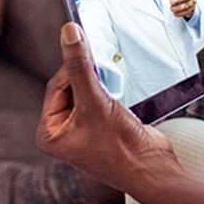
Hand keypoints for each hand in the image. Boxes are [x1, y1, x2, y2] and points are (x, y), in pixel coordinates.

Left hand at [37, 23, 180, 191]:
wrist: (154, 169)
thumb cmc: (120, 148)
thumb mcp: (96, 103)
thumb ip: (80, 67)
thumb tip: (69, 34)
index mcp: (50, 133)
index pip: (55, 86)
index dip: (72, 69)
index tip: (88, 54)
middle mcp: (63, 132)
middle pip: (70, 86)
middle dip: (88, 78)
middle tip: (104, 75)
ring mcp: (84, 129)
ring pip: (87, 90)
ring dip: (100, 84)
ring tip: (113, 91)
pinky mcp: (104, 126)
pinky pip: (102, 98)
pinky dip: (111, 91)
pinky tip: (120, 93)